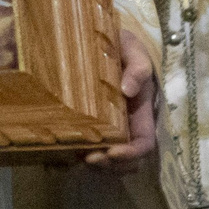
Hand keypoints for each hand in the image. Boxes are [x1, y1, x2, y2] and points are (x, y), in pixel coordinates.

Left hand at [86, 31, 158, 170]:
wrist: (102, 42)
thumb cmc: (121, 46)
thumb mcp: (133, 49)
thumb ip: (137, 67)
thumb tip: (128, 90)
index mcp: (141, 111)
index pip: (144, 143)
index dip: (132, 153)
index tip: (113, 153)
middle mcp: (127, 125)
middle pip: (126, 160)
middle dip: (110, 165)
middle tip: (89, 158)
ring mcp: (108, 128)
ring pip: (107, 159)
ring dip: (95, 164)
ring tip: (76, 155)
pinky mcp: (89, 125)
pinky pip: (87, 148)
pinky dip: (77, 155)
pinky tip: (64, 150)